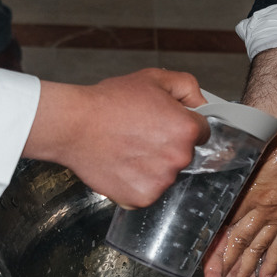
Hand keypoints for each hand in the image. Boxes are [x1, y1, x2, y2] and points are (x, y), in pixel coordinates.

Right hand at [24, 69, 210, 208]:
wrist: (73, 125)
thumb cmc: (109, 102)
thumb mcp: (154, 79)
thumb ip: (187, 87)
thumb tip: (202, 104)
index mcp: (186, 130)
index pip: (202, 132)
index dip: (183, 126)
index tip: (165, 125)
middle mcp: (178, 159)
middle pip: (184, 156)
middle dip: (168, 146)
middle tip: (141, 135)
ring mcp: (161, 182)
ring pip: (165, 175)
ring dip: (152, 166)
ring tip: (128, 149)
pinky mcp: (141, 198)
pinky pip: (147, 191)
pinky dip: (136, 182)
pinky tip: (121, 165)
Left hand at [202, 125, 276, 276]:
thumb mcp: (260, 146)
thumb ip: (237, 157)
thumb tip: (217, 158)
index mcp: (251, 192)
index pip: (227, 226)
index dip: (216, 249)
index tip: (205, 269)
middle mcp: (263, 211)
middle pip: (240, 245)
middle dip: (228, 272)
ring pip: (258, 251)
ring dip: (247, 275)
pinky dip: (273, 264)